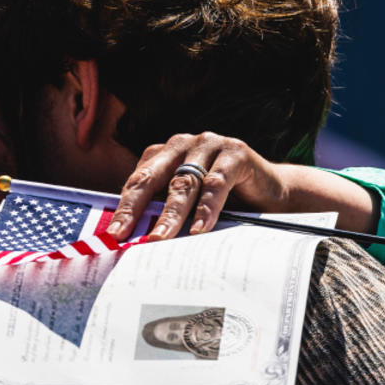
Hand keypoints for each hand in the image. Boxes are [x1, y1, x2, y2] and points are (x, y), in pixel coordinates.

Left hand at [107, 132, 288, 240]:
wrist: (271, 193)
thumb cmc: (224, 200)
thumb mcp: (188, 205)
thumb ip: (163, 211)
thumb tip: (131, 240)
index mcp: (164, 154)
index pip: (137, 181)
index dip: (124, 207)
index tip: (113, 234)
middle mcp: (182, 145)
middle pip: (152, 178)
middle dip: (135, 208)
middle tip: (123, 234)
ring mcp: (208, 145)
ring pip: (183, 183)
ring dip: (170, 213)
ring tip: (159, 238)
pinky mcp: (235, 152)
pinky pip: (216, 183)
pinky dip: (206, 208)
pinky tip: (199, 228)